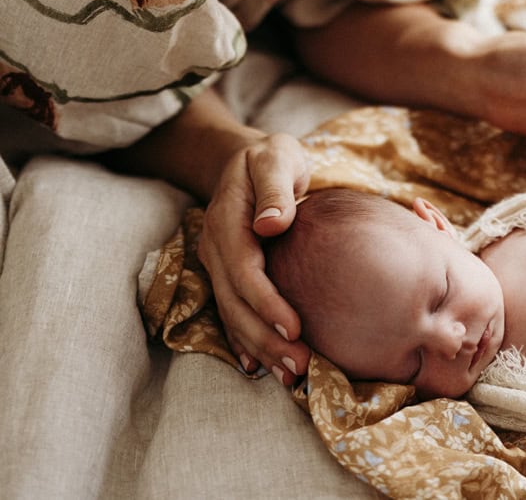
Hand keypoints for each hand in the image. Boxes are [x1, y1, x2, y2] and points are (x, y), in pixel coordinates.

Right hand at [198, 133, 311, 384]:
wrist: (245, 161)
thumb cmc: (271, 157)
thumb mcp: (276, 157)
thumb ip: (275, 187)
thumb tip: (272, 223)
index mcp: (228, 221)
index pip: (244, 271)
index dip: (266, 302)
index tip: (295, 328)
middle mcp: (217, 249)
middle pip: (236, 304)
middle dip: (266, 339)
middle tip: (301, 367)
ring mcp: (218, 265)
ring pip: (233, 316)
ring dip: (260, 349)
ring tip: (292, 376)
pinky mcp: (228, 276)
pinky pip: (233, 314)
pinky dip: (247, 343)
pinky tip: (261, 368)